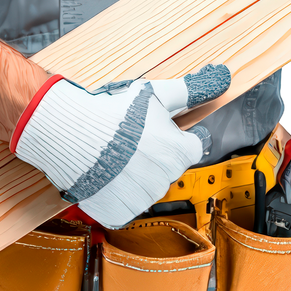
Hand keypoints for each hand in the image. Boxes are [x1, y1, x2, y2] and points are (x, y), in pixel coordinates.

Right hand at [11, 64, 230, 227]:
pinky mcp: (119, 213)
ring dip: (137, 174)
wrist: (68, 133)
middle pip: (169, 166)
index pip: (193, 147)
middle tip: (131, 139)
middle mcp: (165, 180)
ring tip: (115, 155)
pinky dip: (118, 193)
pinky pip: (126, 205)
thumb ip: (191, 90)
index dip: (175, 135)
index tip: (156, 130)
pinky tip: (107, 174)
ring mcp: (141, 200)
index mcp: (179, 152)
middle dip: (155, 154)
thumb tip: (222, 77)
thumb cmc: (112, 112)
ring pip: (148, 186)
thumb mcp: (154, 94)